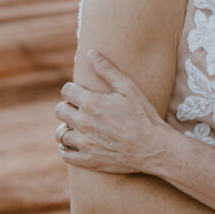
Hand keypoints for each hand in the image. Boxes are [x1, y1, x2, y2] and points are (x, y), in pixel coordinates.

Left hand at [54, 50, 169, 172]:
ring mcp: (84, 143)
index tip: (81, 92)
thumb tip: (90, 52)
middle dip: (68, 106)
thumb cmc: (144, 115)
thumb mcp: (128, 88)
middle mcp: (83, 123)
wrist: (155, 148)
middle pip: (59, 110)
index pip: (66, 90)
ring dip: (67, 128)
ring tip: (79, 126)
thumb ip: (107, 70)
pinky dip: (67, 148)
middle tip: (81, 109)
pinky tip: (76, 143)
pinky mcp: (88, 160)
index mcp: (91, 103)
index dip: (73, 89)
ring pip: (60, 133)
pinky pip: (65, 154)